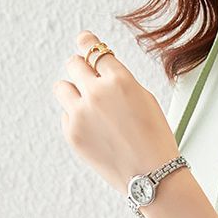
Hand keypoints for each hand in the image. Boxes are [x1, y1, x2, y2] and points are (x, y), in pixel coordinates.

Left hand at [53, 30, 178, 196]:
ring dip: (72, 91)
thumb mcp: (146, 99)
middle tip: (87, 78)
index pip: (94, 50)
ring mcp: (81, 114)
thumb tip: (100, 69)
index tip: (84, 40)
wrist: (152, 177)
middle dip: (81, 69)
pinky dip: (76, 119)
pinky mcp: (72, 134)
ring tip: (87, 105)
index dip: (87, 42)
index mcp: (120, 80)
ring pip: (62, 87)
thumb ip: (120, 80)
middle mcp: (97, 93)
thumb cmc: (155, 139)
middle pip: (73, 64)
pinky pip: (66, 116)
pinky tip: (95, 131)